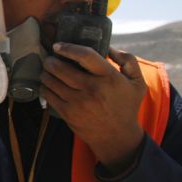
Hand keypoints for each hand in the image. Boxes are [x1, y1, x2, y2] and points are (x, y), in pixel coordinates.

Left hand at [40, 43, 145, 173]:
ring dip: (46, 73)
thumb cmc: (126, 106)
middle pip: (62, 69)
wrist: (116, 136)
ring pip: (52, 82)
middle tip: (49, 58)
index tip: (58, 45)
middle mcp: (92, 88)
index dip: (69, 48)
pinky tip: (46, 84)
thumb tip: (109, 47)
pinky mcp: (68, 113)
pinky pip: (49, 96)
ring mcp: (78, 102)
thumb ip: (128, 60)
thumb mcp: (137, 82)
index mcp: (109, 77)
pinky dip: (44, 87)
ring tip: (47, 70)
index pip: (86, 56)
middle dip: (51, 61)